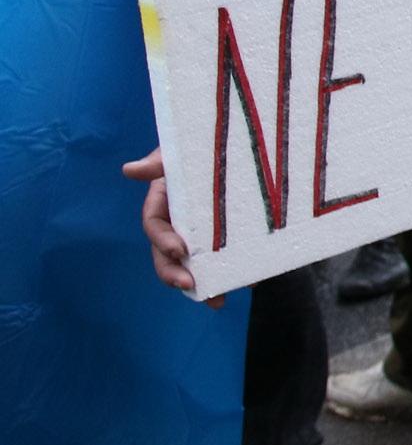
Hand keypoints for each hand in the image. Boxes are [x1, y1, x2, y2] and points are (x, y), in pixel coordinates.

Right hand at [123, 149, 220, 303]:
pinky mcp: (226, 236)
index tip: (177, 250)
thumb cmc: (199, 146)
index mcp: (164, 202)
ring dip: (203, 284)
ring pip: (195, 263)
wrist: (235, 144)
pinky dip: (235, 271)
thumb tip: (129, 169)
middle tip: (189, 285)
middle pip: (169, 255)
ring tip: (216, 300)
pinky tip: (249, 281)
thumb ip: (159, 162)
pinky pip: (226, 257)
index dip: (163, 240)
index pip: (155, 226)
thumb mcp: (180, 151)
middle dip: (175, 273)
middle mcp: (179, 222)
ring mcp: (202, 232)